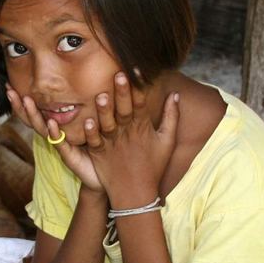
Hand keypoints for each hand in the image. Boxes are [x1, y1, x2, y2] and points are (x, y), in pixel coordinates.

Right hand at [5, 83, 103, 193]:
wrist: (104, 174)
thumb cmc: (95, 146)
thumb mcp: (87, 122)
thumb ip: (81, 105)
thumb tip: (81, 78)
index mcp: (54, 127)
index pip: (33, 112)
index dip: (21, 101)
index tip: (9, 86)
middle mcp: (53, 136)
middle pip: (31, 119)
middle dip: (20, 106)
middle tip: (9, 91)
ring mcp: (59, 146)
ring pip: (42, 129)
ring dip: (34, 114)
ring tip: (26, 100)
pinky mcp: (69, 155)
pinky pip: (60, 142)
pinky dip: (55, 132)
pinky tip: (51, 122)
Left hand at [84, 72, 179, 205]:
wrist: (136, 194)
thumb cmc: (153, 166)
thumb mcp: (167, 142)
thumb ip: (171, 117)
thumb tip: (175, 95)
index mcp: (142, 127)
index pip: (140, 102)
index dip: (138, 86)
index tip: (136, 68)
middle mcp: (127, 134)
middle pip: (124, 110)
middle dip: (122, 92)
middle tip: (118, 75)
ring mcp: (112, 144)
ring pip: (108, 124)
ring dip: (105, 111)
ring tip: (101, 96)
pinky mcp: (99, 154)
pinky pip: (95, 142)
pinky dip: (92, 133)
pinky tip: (88, 122)